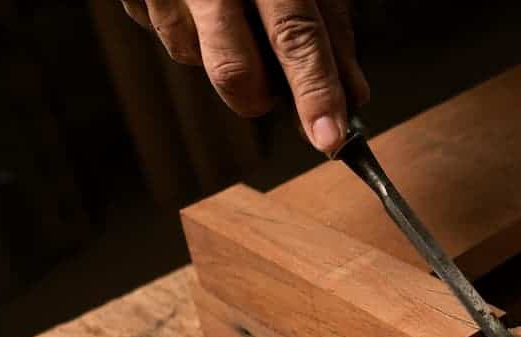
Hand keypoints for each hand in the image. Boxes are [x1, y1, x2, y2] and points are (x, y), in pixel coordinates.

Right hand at [119, 0, 369, 153]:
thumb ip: (329, 29)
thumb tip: (353, 95)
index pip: (296, 40)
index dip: (315, 95)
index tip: (330, 140)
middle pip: (235, 72)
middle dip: (261, 97)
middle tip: (274, 88)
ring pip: (195, 59)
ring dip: (222, 56)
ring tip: (232, 12)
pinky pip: (168, 36)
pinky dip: (192, 31)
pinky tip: (200, 0)